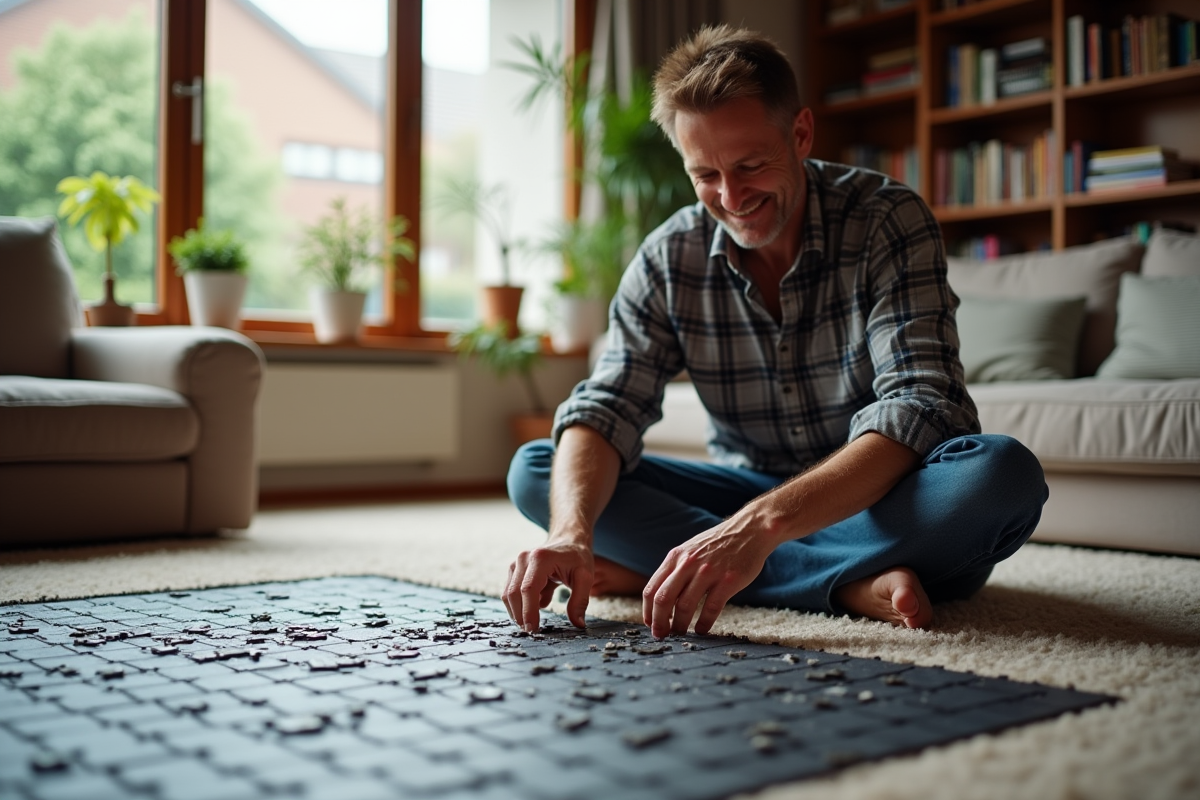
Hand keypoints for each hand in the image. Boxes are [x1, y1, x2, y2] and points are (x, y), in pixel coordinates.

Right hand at [504, 540, 593, 631]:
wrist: (569, 540)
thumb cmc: (577, 557)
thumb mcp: (585, 577)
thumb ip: (580, 601)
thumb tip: (578, 624)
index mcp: (541, 558)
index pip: (529, 589)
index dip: (529, 611)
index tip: (534, 629)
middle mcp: (524, 558)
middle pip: (514, 593)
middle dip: (520, 615)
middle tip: (532, 632)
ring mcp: (517, 563)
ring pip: (508, 594)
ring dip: (516, 612)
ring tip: (531, 624)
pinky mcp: (514, 570)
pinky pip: (510, 591)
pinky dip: (518, 605)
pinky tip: (532, 611)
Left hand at [642, 516, 774, 638]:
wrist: (750, 530)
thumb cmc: (718, 543)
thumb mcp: (690, 550)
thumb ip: (675, 569)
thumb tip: (660, 598)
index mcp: (675, 557)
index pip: (652, 589)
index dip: (648, 611)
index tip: (650, 624)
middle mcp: (688, 564)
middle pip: (663, 599)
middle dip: (659, 622)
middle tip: (661, 635)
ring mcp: (708, 572)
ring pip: (685, 606)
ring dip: (680, 625)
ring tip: (681, 633)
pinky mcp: (728, 580)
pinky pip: (711, 608)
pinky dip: (704, 623)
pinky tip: (702, 629)